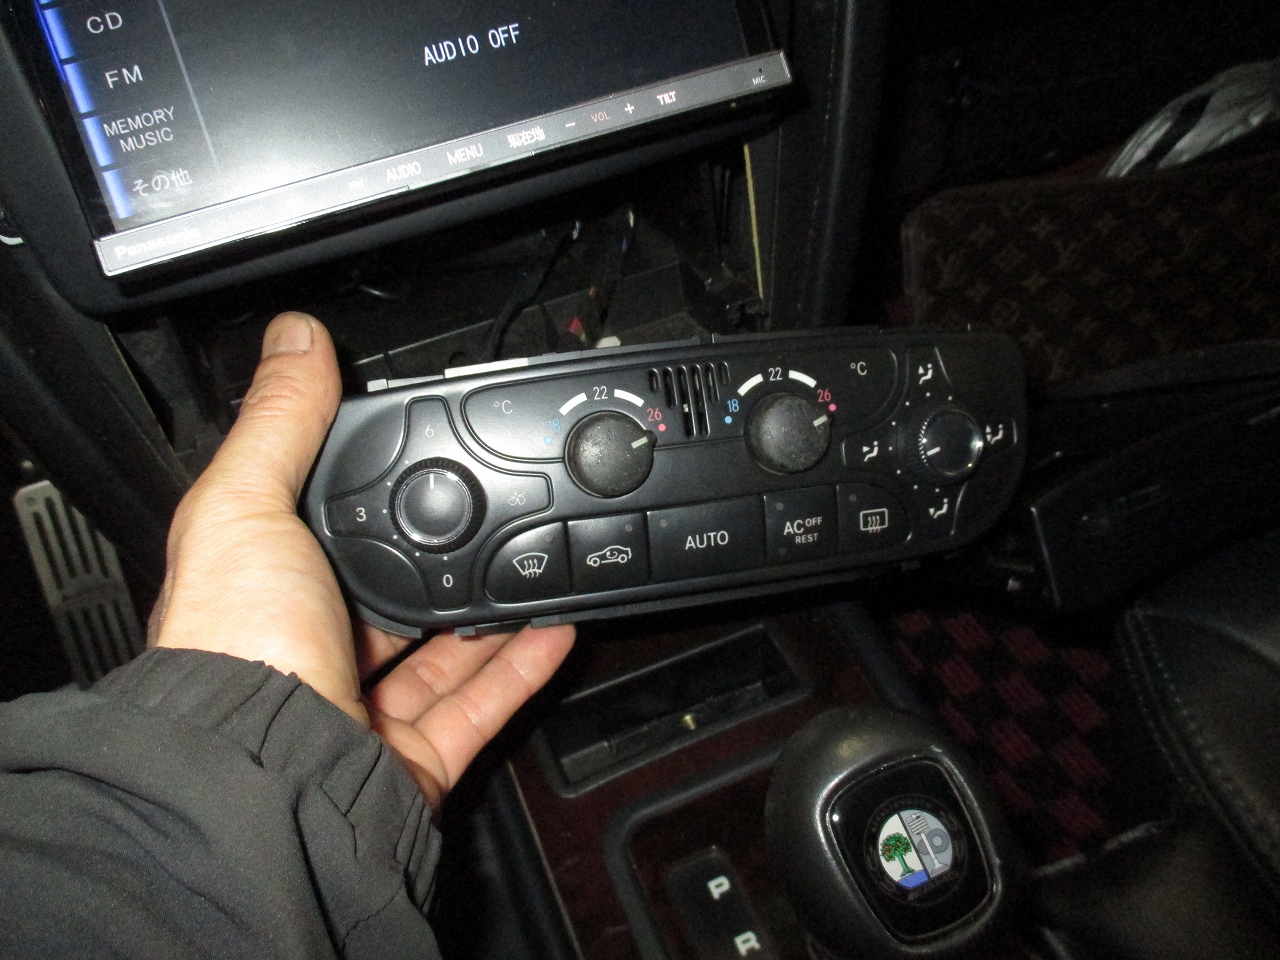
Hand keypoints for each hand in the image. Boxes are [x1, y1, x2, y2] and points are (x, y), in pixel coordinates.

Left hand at [150, 311, 574, 807]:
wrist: (264, 771)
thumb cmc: (234, 647)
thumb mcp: (245, 506)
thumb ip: (279, 423)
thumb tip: (291, 340)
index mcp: (265, 593)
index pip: (323, 534)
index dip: (367, 498)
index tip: (414, 460)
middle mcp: (310, 655)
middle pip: (389, 598)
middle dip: (438, 560)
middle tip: (489, 513)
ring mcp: (362, 711)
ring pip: (442, 655)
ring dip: (492, 612)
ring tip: (539, 562)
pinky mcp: (411, 758)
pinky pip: (480, 707)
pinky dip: (522, 669)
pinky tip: (557, 626)